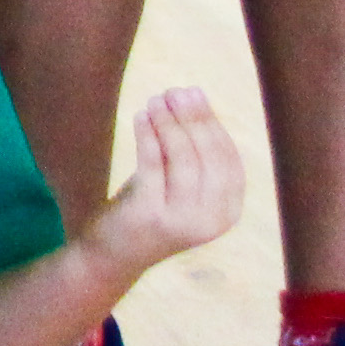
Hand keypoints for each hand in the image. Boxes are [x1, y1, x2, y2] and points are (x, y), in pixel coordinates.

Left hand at [82, 85, 246, 271]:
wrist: (115, 254)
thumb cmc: (151, 208)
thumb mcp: (181, 182)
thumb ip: (195, 149)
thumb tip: (194, 95)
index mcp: (228, 211)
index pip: (229, 160)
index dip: (213, 124)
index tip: (195, 94)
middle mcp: (213, 220)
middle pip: (209, 157)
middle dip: (194, 119)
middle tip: (175, 92)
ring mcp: (183, 220)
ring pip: (183, 159)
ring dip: (169, 124)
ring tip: (155, 100)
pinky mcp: (152, 215)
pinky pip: (154, 165)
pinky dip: (149, 136)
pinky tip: (140, 117)